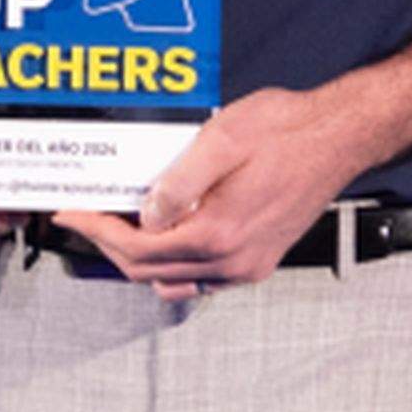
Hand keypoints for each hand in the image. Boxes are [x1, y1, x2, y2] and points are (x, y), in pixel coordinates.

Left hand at [68, 83, 378, 300]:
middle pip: (149, 271)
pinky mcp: (259, 259)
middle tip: (88, 217)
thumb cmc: (290, 132)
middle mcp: (235, 260)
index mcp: (220, 232)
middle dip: (109, 246)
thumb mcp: (221, 141)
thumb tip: (145, 214)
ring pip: (174, 279)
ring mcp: (248, 265)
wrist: (339, 137)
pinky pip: (201, 277)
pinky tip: (162, 234)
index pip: (137, 248)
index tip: (72, 216)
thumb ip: (177, 183)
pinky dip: (171, 262)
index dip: (96, 232)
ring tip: (119, 225)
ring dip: (139, 258)